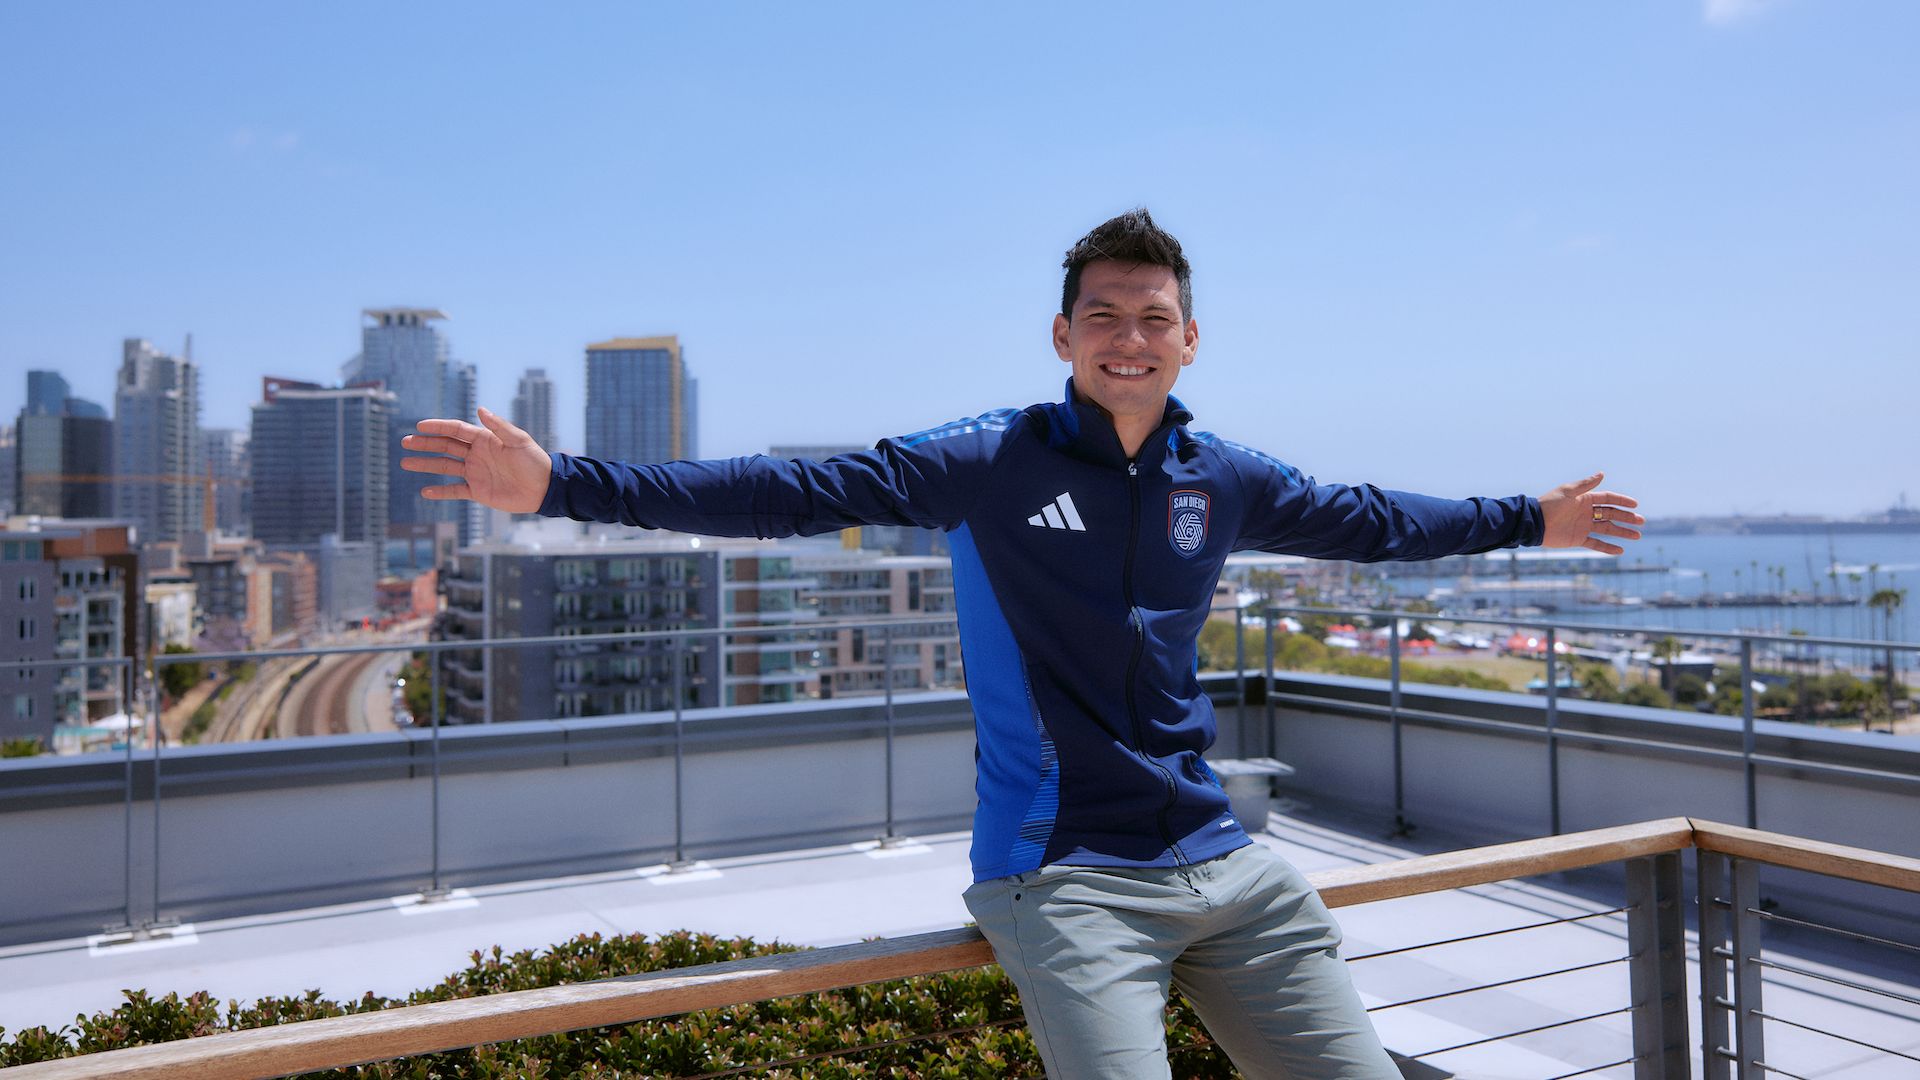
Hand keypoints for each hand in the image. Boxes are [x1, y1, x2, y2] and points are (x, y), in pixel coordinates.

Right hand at [400, 407, 552, 513]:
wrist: (545, 488)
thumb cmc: (534, 461)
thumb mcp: (518, 440)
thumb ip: (499, 426)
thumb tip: (480, 409)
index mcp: (484, 439)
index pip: (456, 430)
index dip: (438, 427)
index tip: (419, 426)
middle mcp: (476, 454)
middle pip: (445, 446)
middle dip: (425, 444)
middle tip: (405, 442)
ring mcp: (476, 472)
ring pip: (445, 466)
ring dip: (426, 464)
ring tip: (405, 462)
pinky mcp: (478, 491)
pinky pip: (455, 490)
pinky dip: (440, 491)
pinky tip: (425, 491)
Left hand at [1539, 472, 1642, 554]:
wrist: (1534, 523)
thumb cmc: (1549, 504)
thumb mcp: (1567, 492)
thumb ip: (1585, 485)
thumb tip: (1602, 473)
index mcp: (1584, 499)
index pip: (1608, 499)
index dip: (1621, 501)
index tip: (1635, 504)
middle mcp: (1586, 512)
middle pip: (1611, 514)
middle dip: (1626, 517)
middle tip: (1641, 521)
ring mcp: (1583, 526)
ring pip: (1607, 529)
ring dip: (1622, 532)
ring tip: (1637, 535)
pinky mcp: (1578, 539)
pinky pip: (1596, 544)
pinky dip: (1607, 547)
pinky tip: (1620, 550)